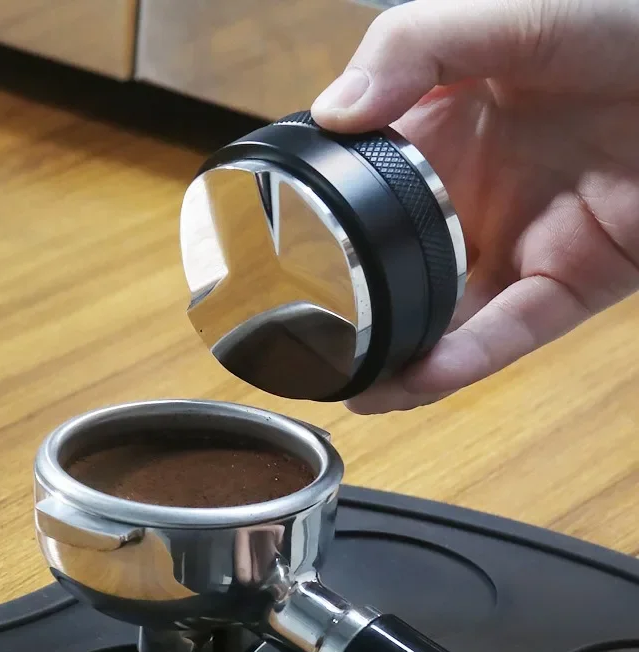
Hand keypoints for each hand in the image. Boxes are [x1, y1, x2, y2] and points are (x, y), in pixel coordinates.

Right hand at [311, 0, 638, 413]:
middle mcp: (468, 201)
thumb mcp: (508, 17)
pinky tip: (420, 377)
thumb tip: (332, 110)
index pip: (360, 192)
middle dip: (353, 314)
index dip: (319, 227)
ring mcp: (515, 247)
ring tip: (353, 385)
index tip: (277, 258)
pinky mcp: (567, 283)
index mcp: (439, 137)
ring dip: (400, 360)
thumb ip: (417, 47)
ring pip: (446, 320)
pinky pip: (510, 331)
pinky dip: (466, 359)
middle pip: (395, 270)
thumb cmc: (623, 29)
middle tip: (306, 346)